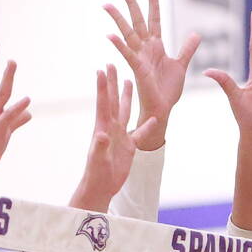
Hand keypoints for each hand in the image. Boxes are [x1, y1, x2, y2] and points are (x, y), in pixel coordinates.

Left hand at [71, 64, 157, 210]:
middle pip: (113, 100)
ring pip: (125, 111)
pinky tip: (155, 117)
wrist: (101, 187)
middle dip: (112, 83)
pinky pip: (140, 133)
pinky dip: (148, 125)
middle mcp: (111, 128)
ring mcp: (120, 136)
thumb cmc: (97, 174)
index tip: (101, 69)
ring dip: (127, 96)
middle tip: (111, 64)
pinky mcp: (129, 146)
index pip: (104, 103)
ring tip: (129, 80)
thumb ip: (100, 146)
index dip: (103, 86)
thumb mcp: (99, 160)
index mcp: (103, 128)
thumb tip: (103, 134)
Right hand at [105, 0, 199, 149]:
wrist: (163, 108)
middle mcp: (146, 49)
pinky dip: (120, 46)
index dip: (153, 3)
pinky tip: (110, 36)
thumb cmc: (168, 89)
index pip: (154, 19)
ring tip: (107, 5)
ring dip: (118, 19)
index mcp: (156, 46)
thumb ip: (187, 49)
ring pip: (128, 34)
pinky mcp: (138, 69)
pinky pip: (128, 55)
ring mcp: (140, 58)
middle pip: (137, 21)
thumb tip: (196, 34)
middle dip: (131, 4)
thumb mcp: (181, 64)